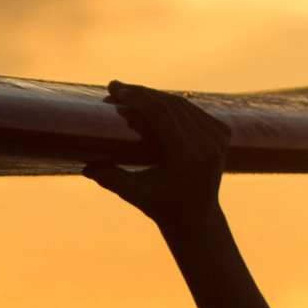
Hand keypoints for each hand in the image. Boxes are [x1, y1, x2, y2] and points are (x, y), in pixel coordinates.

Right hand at [83, 81, 230, 227]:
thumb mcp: (135, 194)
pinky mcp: (223, 133)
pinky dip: (171, 102)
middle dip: (141, 92)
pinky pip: (192, 110)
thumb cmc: (162, 208)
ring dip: (154, 94)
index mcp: (188, 157)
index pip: (161, 112)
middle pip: (171, 103)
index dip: (137, 96)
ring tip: (129, 93)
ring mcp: (219, 136)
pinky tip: (152, 99)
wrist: (198, 219)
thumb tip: (84, 166)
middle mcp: (208, 143)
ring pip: (182, 103)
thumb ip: (110, 178)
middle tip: (115, 88)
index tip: (114, 89)